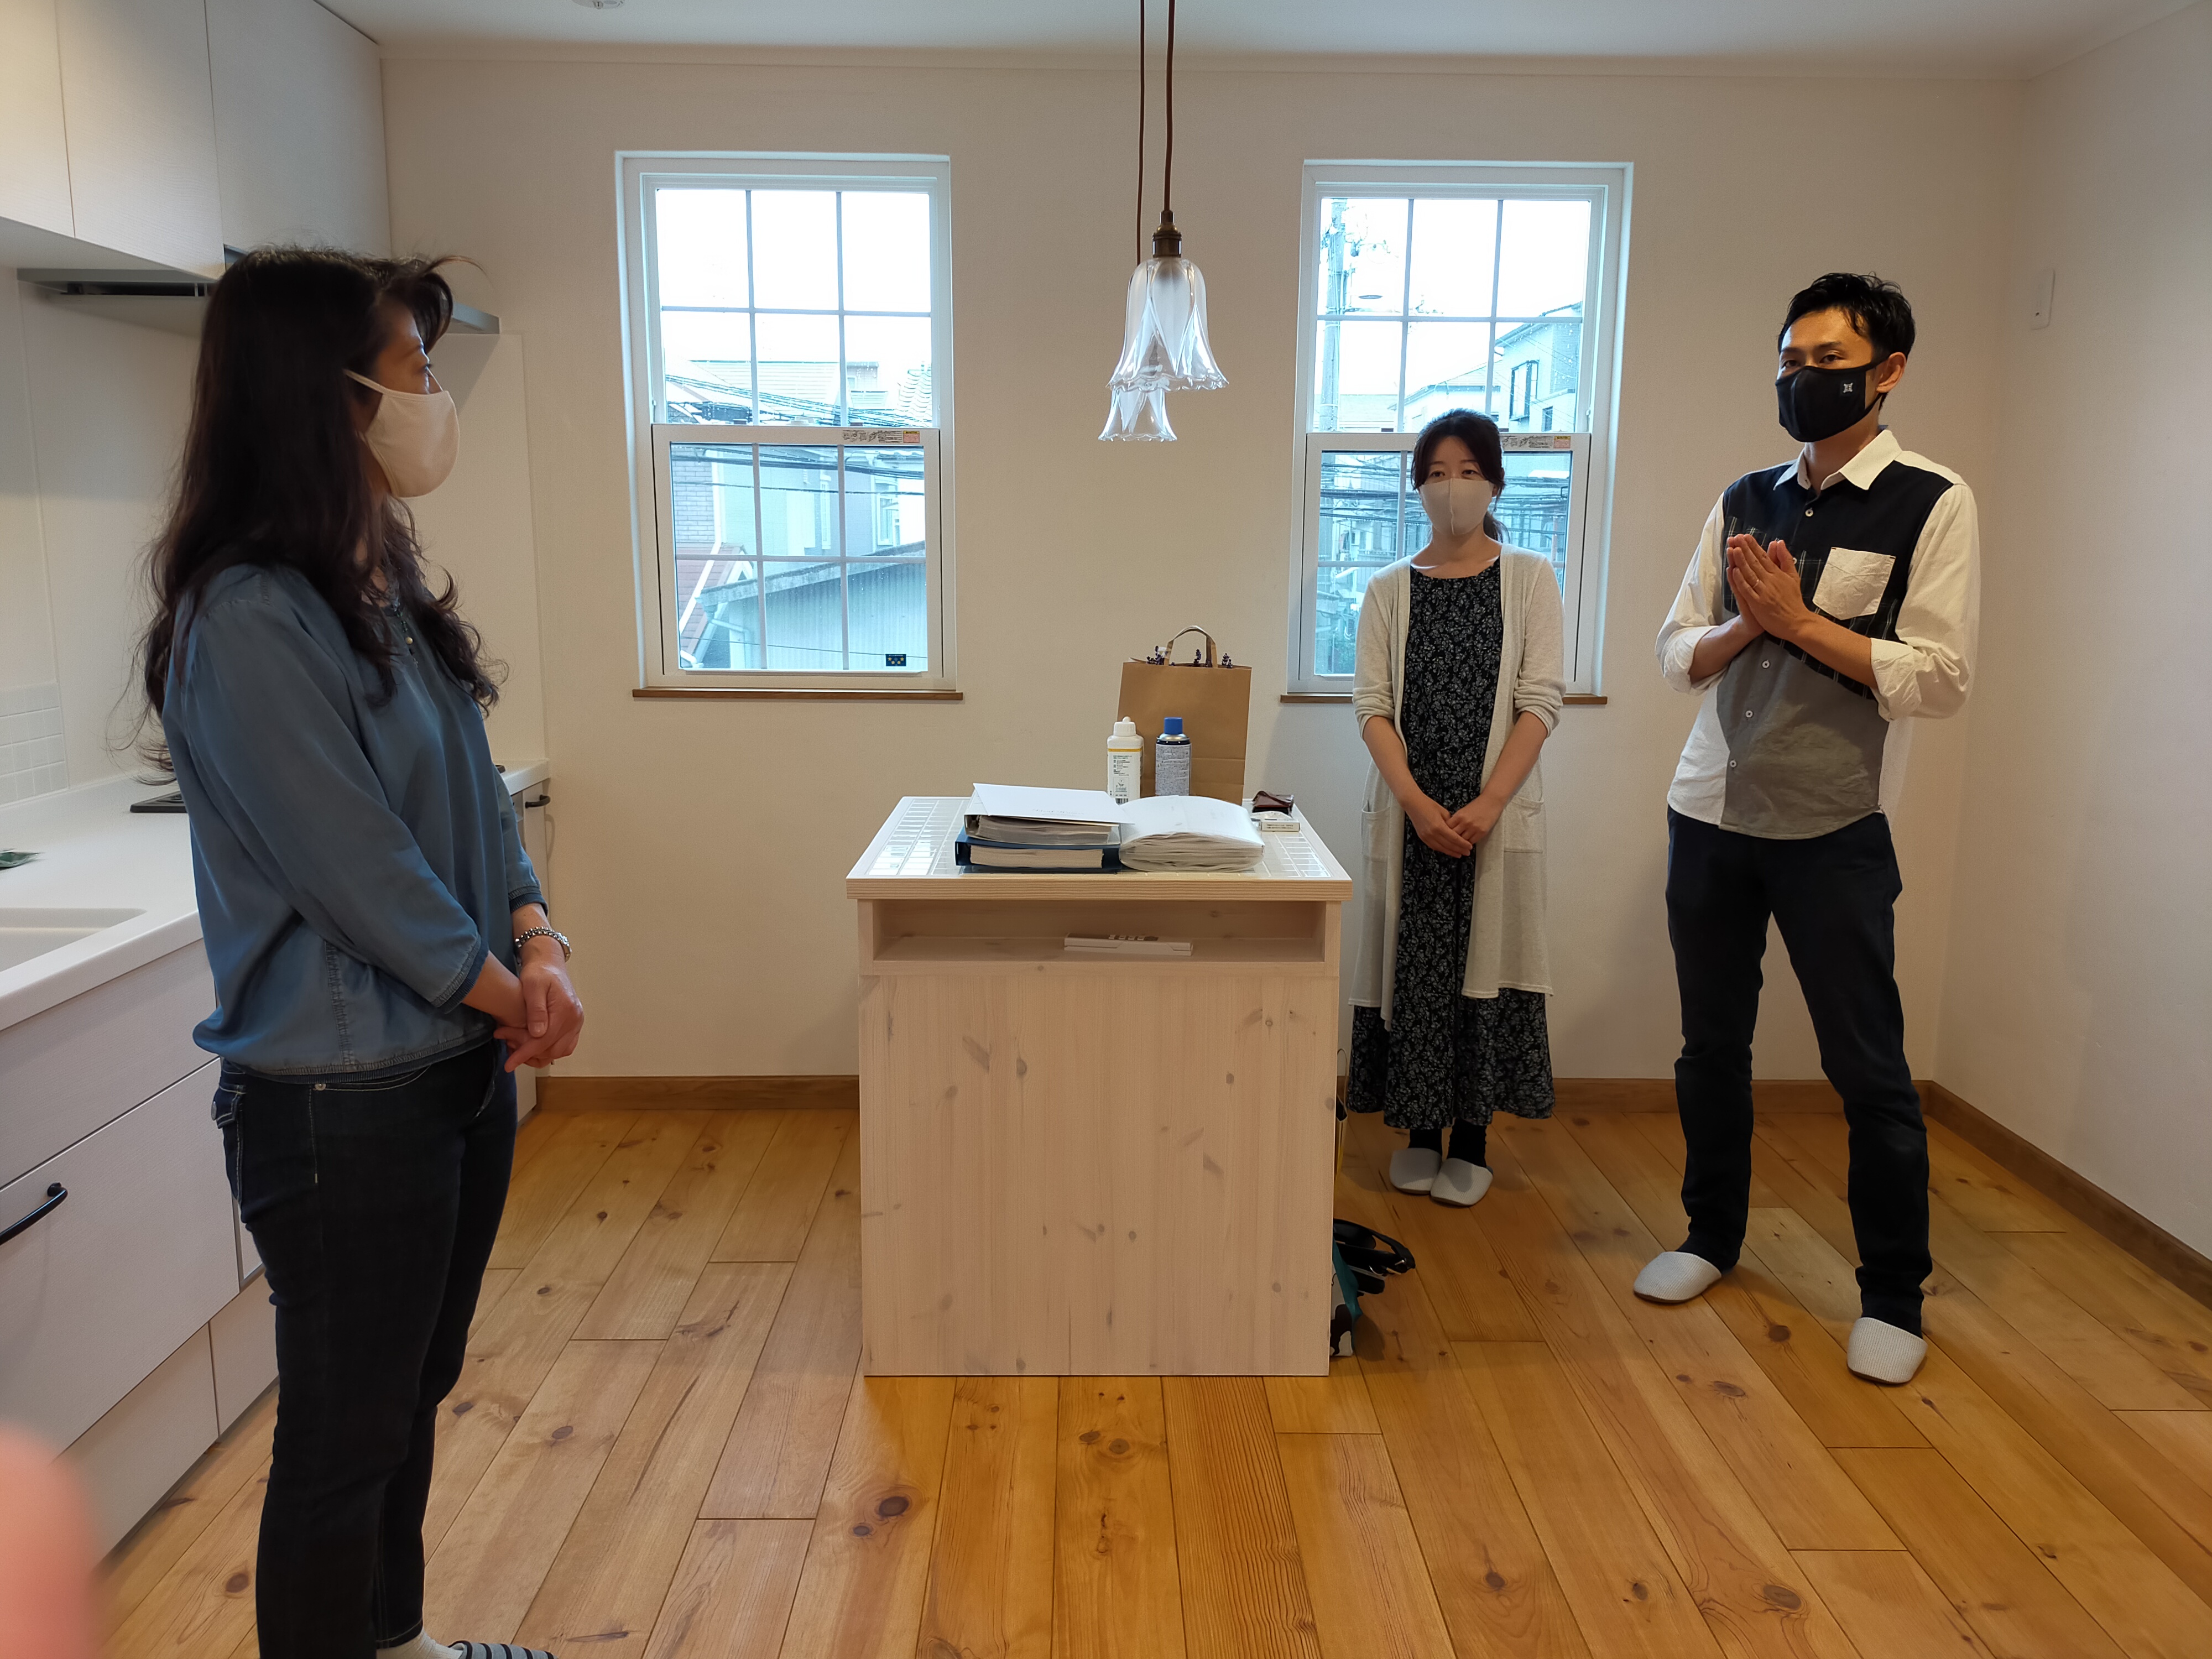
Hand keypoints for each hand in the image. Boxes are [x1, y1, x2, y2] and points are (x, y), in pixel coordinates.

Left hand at [496, 943, 583, 1070]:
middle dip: (529, 1054)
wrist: (549, 963)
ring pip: (560, 1051)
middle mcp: (575, 1019)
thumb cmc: (539, 972)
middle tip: (509, 1049)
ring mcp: (577, 1023)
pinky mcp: (574, 1024)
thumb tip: (538, 1033)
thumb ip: (536, 1009)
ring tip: (520, 1050)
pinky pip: (565, 1046)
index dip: (525, 1053)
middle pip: (552, 1050)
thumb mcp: (532, 985)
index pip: (544, 1040)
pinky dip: (549, 1051)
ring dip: (539, 1055)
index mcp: (566, 1010)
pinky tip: (534, 1047)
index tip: (510, 1064)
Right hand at [1406, 793, 1472, 857]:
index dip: (1463, 844)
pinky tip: (1448, 851)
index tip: (1469, 846)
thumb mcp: (1443, 812)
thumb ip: (1450, 823)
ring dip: (1451, 852)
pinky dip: (1442, 850)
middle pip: (1449, 845)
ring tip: (1459, 854)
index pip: (1454, 838)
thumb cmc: (1428, 805)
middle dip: (1459, 850)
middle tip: (1467, 852)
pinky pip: (1434, 847)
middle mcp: (1432, 833)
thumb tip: (1456, 830)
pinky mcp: (1422, 837)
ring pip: (1441, 848)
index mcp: (1439, 826)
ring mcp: (1426, 836)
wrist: (1414, 804)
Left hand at [1448, 794, 1504, 845]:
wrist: (1491, 801)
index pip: (1447, 828)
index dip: (1445, 833)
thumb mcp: (1463, 811)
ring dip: (1460, 843)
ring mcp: (1474, 828)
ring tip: (1459, 844)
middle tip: (1451, 843)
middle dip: (1452, 839)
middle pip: (1454, 836)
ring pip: (1462, 841)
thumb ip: (1456, 820)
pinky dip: (1468, 843)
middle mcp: (1465, 822)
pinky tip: (1467, 843)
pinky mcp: (1482, 832)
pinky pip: (1472, 842)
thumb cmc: (1477, 805)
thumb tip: (1448, 830)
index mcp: (1459, 816)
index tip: (1444, 836)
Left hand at [1726, 534, 1811, 641]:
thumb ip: (1785, 559)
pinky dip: (1741, 580)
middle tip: (1736, 538)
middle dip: (1744, 549)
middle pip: (1755, 562)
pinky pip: (1747, 590)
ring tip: (1733, 548)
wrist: (1796, 622)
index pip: (1763, 557)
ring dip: (1741, 561)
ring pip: (1750, 573)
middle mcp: (1770, 581)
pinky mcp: (1758, 603)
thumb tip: (1779, 542)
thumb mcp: (1793, 577)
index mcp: (1778, 574)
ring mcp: (1763, 592)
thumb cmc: (1793, 600)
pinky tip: (1734, 570)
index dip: (1753, 546)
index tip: (1745, 536)